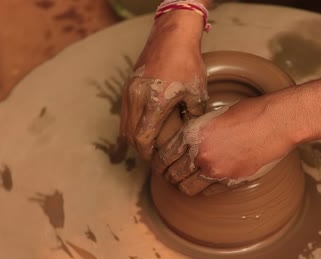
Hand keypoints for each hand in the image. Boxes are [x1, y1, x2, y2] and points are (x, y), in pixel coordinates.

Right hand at [120, 11, 207, 159]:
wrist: (172, 36)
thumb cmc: (187, 63)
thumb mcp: (197, 92)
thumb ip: (194, 116)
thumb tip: (191, 135)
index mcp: (154, 102)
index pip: (142, 139)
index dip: (147, 154)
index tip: (155, 160)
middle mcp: (136, 98)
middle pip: (129, 134)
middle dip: (139, 149)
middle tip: (151, 157)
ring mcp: (129, 90)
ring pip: (124, 123)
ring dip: (132, 137)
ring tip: (146, 145)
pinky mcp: (128, 85)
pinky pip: (124, 111)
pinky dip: (130, 124)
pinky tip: (141, 127)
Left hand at [152, 94, 298, 195]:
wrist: (275, 123)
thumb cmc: (248, 113)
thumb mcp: (213, 116)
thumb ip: (197, 132)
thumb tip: (185, 144)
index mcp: (192, 134)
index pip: (164, 156)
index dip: (159, 163)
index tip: (160, 166)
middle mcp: (200, 154)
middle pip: (173, 174)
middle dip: (169, 176)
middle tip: (169, 176)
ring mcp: (215, 170)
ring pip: (187, 188)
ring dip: (183, 186)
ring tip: (184, 183)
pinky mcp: (231, 181)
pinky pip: (208, 193)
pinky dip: (203, 191)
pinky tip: (203, 185)